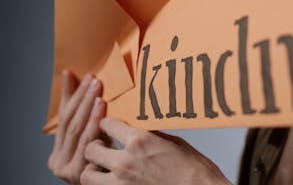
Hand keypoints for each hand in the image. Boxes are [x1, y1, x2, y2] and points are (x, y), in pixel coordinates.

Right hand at [48, 71, 105, 183]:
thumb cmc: (120, 166)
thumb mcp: (101, 143)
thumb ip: (95, 124)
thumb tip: (93, 89)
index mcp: (58, 154)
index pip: (62, 117)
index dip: (67, 94)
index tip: (71, 73)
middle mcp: (58, 163)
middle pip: (69, 122)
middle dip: (80, 97)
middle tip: (92, 78)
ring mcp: (68, 170)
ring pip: (77, 130)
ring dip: (87, 106)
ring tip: (96, 89)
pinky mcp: (81, 174)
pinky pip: (89, 142)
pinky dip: (95, 122)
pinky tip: (103, 108)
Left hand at [81, 117, 230, 184]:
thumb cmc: (195, 171)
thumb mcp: (175, 142)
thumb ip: (151, 135)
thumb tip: (141, 129)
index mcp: (140, 141)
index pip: (107, 124)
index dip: (108, 124)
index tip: (110, 126)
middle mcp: (126, 162)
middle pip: (90, 149)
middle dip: (95, 146)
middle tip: (103, 146)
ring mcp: (122, 184)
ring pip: (86, 174)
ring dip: (92, 169)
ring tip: (102, 167)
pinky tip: (112, 181)